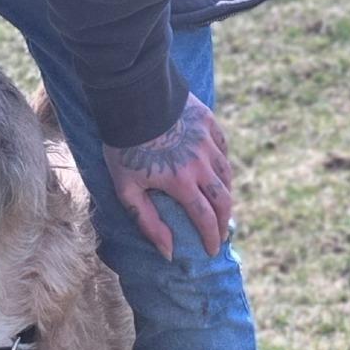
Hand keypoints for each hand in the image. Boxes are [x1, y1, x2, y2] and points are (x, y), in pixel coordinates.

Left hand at [102, 93, 232, 259]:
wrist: (132, 97)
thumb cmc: (122, 146)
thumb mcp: (126, 188)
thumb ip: (147, 221)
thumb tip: (168, 252)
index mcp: (182, 182)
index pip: (205, 219)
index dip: (211, 238)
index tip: (212, 251)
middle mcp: (201, 164)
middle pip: (223, 200)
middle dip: (224, 221)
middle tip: (221, 233)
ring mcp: (208, 142)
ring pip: (226, 174)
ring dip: (225, 194)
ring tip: (220, 206)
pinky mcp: (209, 122)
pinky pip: (223, 149)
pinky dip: (222, 165)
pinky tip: (217, 171)